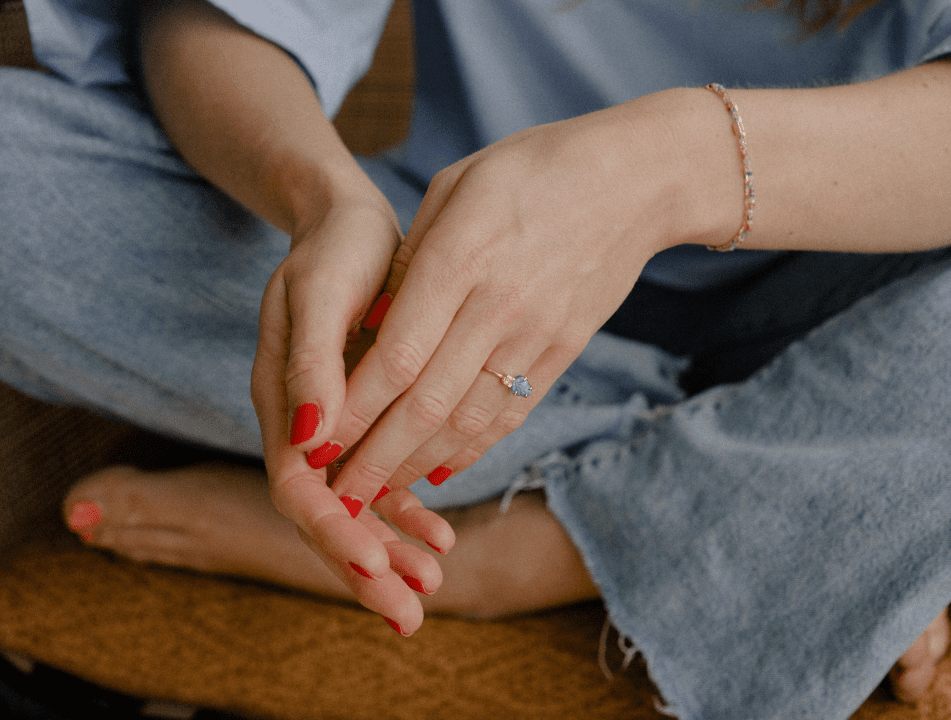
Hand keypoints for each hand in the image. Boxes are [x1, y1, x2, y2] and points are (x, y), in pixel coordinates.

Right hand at [251, 196, 455, 634]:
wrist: (351, 226)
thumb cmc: (335, 251)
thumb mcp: (318, 295)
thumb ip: (309, 364)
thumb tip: (313, 437)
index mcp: (281, 403)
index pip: (297, 487)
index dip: (333, 529)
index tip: (375, 565)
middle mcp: (304, 427)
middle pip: (325, 514)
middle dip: (363, 567)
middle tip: (407, 615)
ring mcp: (335, 429)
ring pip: (357, 507)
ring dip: (391, 549)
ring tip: (433, 584)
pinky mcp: (368, 421)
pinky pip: (383, 480)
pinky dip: (409, 512)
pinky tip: (442, 537)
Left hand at [328, 91, 713, 512]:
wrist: (634, 182)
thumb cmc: (532, 170)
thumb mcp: (457, 186)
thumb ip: (411, 258)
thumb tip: (369, 323)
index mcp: (462, 256)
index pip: (397, 354)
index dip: (354, 409)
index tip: (317, 442)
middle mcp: (499, 305)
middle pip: (426, 402)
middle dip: (375, 457)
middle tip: (338, 495)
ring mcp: (537, 334)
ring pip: (469, 419)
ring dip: (418, 463)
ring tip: (379, 492)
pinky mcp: (564, 350)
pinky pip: (512, 412)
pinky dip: (473, 448)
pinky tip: (439, 470)